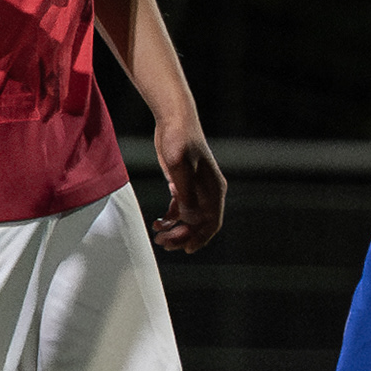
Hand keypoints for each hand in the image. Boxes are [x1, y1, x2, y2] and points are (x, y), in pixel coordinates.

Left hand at [149, 122, 225, 254]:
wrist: (175, 120)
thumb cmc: (179, 140)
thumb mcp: (180, 166)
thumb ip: (185, 192)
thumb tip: (189, 217)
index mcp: (214, 189)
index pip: (213, 222)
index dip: (201, 238)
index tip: (186, 249)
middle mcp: (207, 192)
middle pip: (199, 224)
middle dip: (183, 237)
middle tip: (163, 243)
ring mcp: (196, 190)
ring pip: (189, 220)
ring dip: (175, 231)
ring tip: (158, 236)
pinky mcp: (183, 185)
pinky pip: (179, 210)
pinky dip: (170, 220)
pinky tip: (157, 223)